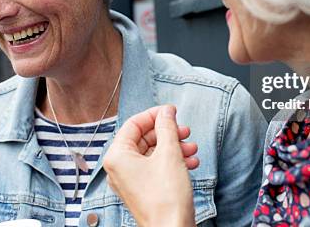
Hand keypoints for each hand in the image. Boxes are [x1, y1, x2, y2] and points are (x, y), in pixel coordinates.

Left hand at [104, 105, 197, 226]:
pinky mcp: (143, 190)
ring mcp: (131, 180)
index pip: (134, 124)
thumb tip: (166, 112)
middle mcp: (119, 168)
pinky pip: (156, 167)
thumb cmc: (166, 198)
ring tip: (192, 148)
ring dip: (174, 147)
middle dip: (168, 133)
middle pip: (144, 138)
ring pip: (153, 153)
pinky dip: (173, 161)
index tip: (171, 111)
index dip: (155, 114)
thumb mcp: (169, 153)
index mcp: (117, 156)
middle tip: (184, 130)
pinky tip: (191, 162)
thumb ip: (167, 128)